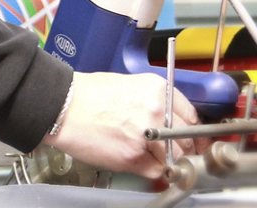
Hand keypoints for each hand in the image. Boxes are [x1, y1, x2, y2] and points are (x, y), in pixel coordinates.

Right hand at [42, 71, 199, 178]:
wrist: (64, 106)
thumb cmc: (90, 94)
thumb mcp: (131, 85)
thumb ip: (155, 101)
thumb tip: (171, 119)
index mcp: (158, 89)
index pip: (192, 115)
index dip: (193, 129)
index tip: (192, 137)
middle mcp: (158, 110)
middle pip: (188, 138)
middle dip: (183, 147)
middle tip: (176, 151)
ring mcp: (147, 135)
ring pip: (175, 156)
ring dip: (168, 160)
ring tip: (152, 156)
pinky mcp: (133, 157)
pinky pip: (156, 171)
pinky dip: (152, 171)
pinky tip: (140, 161)